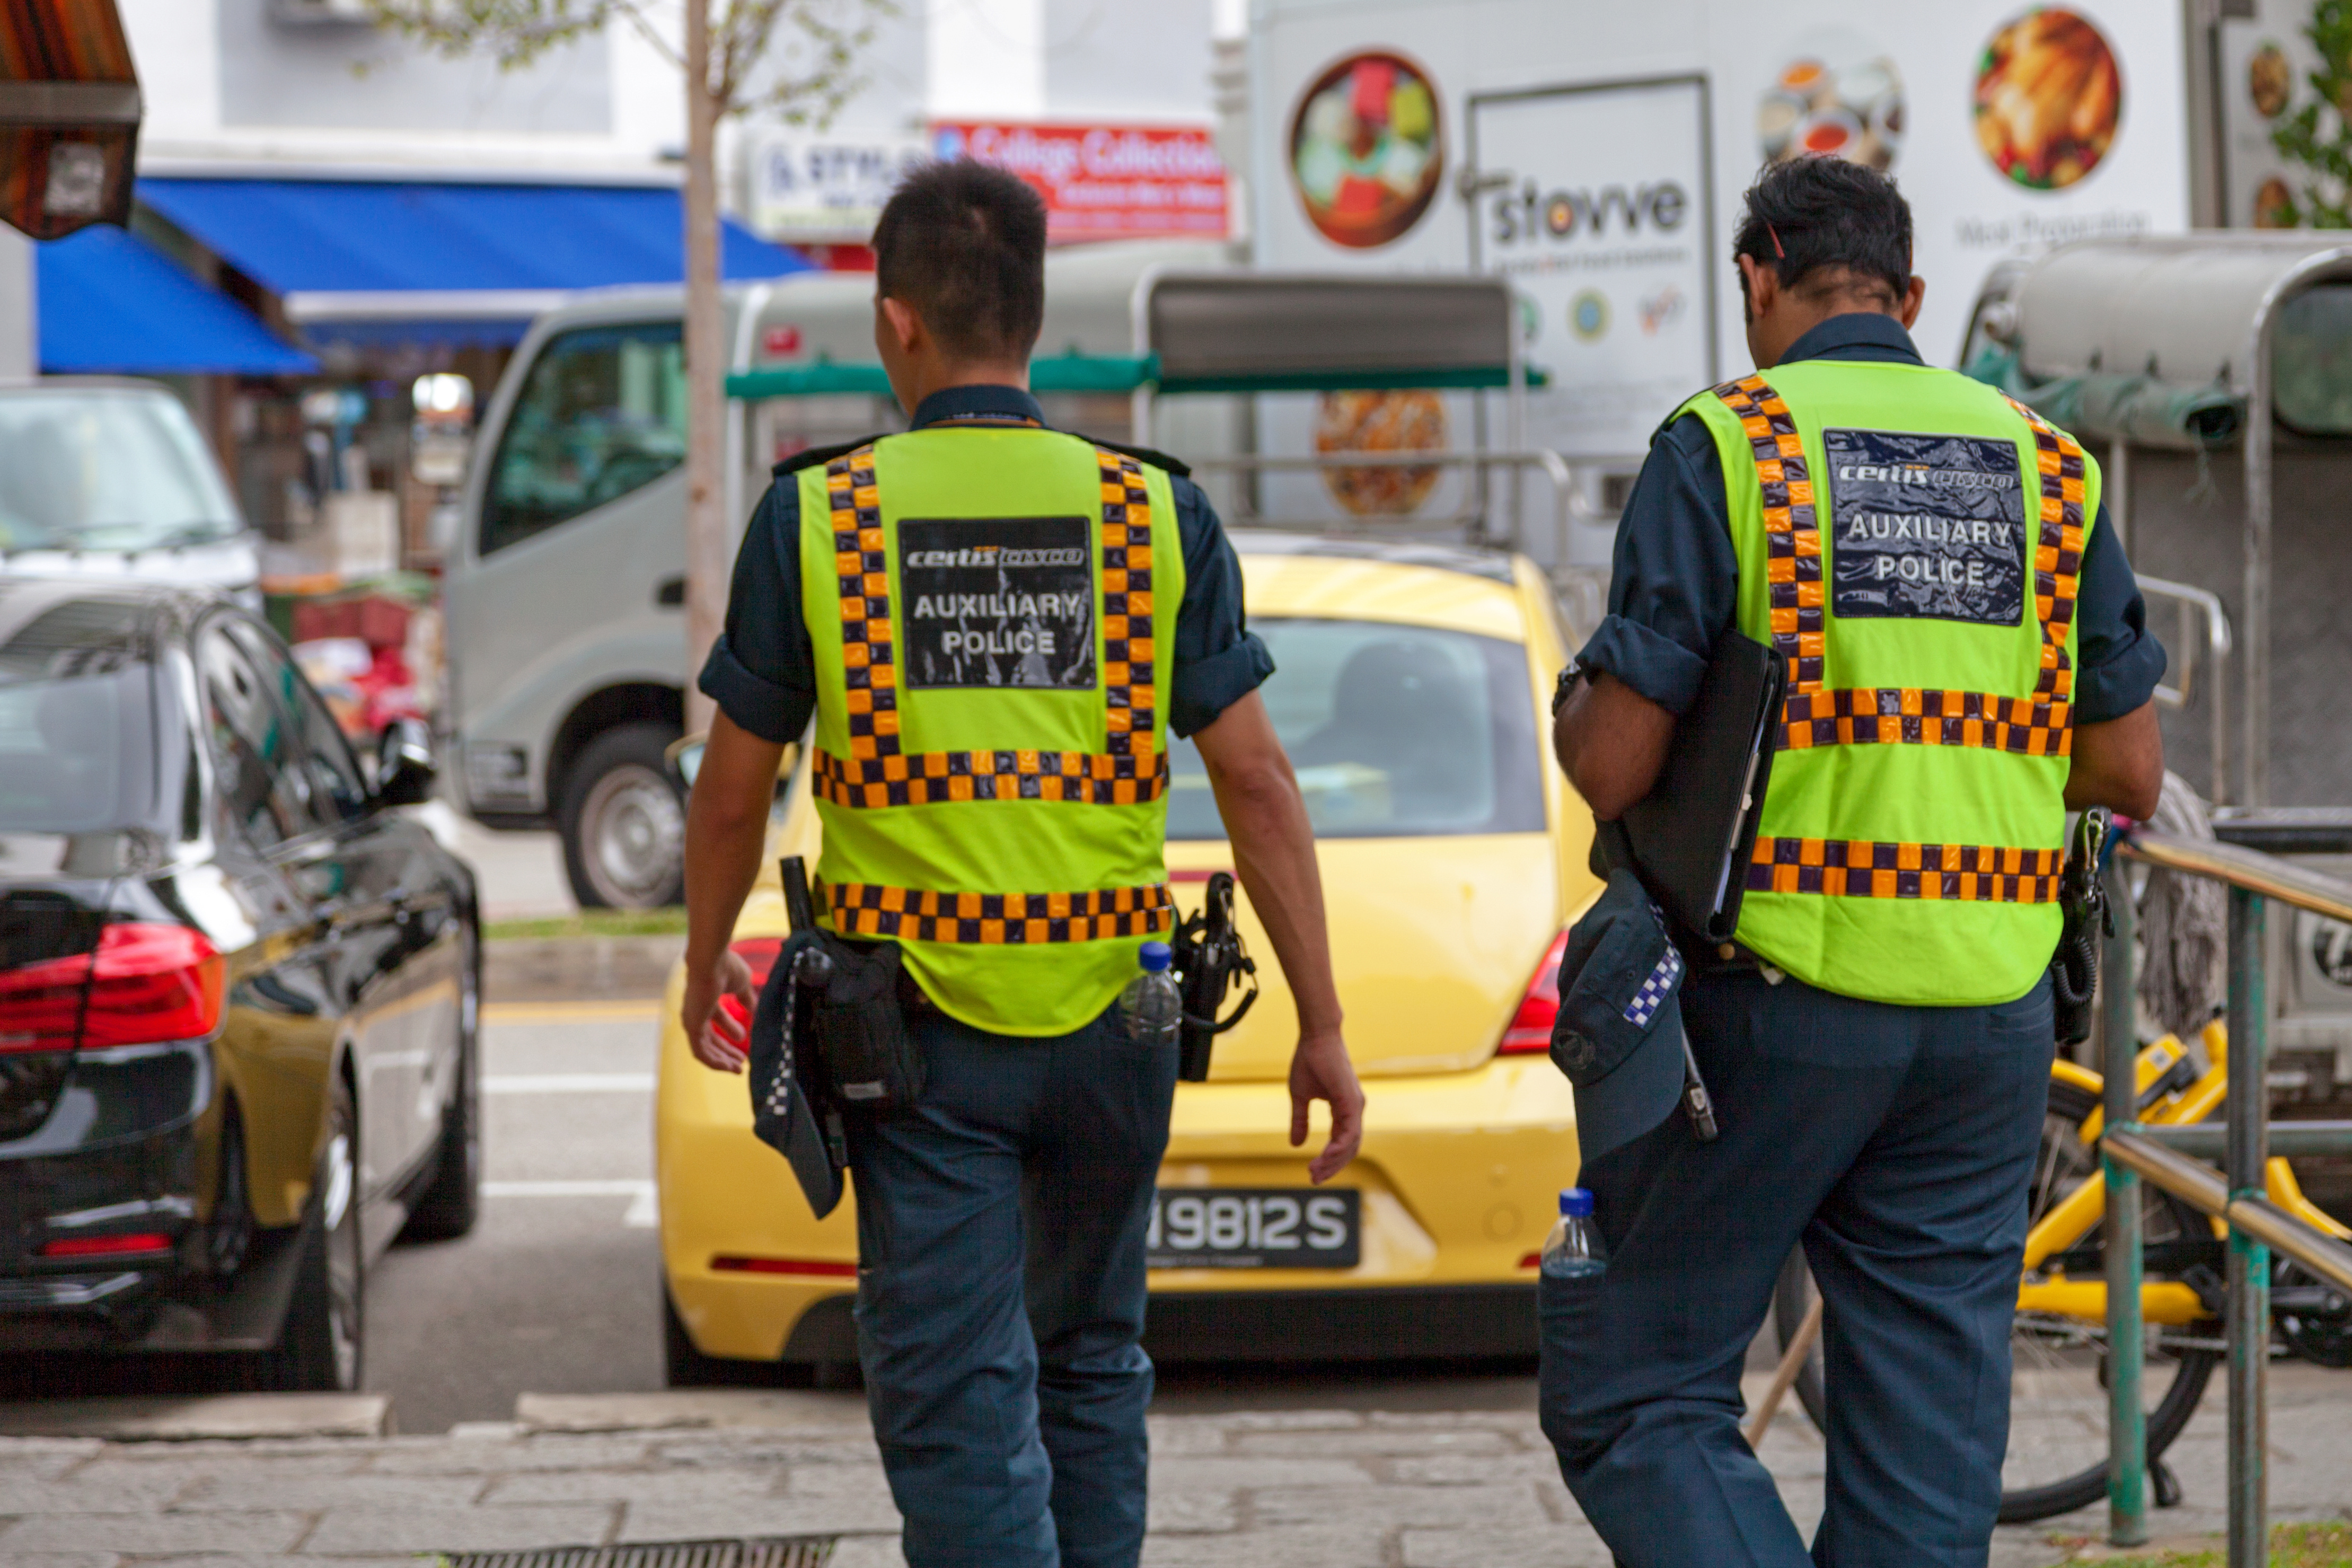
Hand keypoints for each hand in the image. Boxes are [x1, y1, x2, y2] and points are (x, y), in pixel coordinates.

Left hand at [682, 947, 755, 1072]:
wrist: (711, 961)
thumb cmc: (726, 967)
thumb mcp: (742, 985)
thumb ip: (746, 999)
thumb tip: (754, 1009)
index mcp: (705, 1000)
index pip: (717, 1020)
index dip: (731, 1032)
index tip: (745, 1041)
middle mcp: (695, 1012)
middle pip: (710, 1038)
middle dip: (727, 1051)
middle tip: (742, 1062)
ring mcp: (691, 1020)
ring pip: (705, 1049)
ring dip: (722, 1060)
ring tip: (738, 1068)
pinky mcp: (691, 1027)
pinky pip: (700, 1052)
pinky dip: (714, 1061)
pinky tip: (728, 1066)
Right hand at [1288, 1026, 1363, 1183]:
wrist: (1315, 1038)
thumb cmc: (1309, 1061)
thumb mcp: (1300, 1097)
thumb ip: (1300, 1121)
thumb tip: (1296, 1145)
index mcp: (1345, 1109)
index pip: (1342, 1143)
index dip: (1328, 1160)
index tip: (1311, 1173)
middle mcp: (1355, 1110)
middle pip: (1349, 1149)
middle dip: (1331, 1167)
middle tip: (1313, 1179)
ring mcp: (1356, 1106)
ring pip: (1351, 1144)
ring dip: (1333, 1162)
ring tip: (1315, 1172)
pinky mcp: (1352, 1102)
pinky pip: (1349, 1133)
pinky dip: (1338, 1148)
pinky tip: (1325, 1157)